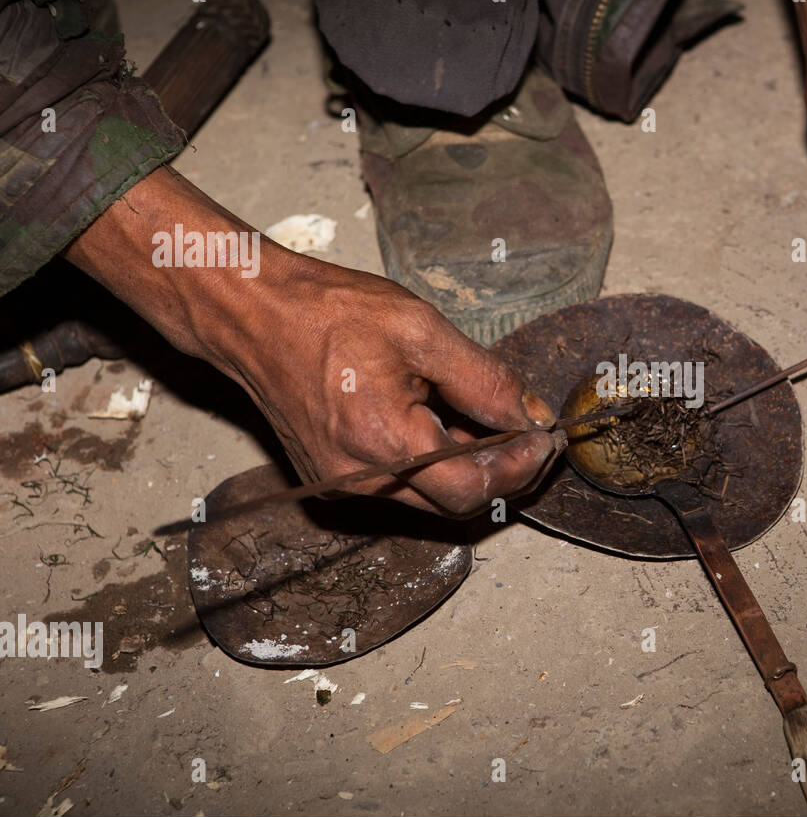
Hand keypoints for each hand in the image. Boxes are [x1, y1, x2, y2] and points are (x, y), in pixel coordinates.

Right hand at [221, 258, 561, 515]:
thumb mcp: (421, 330)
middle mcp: (361, 480)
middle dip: (503, 471)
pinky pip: (401, 486)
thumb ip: (485, 380)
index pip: (475, 488)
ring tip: (484, 416)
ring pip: (431, 497)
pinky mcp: (333, 479)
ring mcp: (343, 485)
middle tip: (529, 432)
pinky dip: (433, 462)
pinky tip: (442, 419)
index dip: (521, 467)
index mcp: (385, 444)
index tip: (545, 439)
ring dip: (468, 466)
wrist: (252, 314)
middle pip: (456, 503)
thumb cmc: (328, 313)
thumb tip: (531, 415)